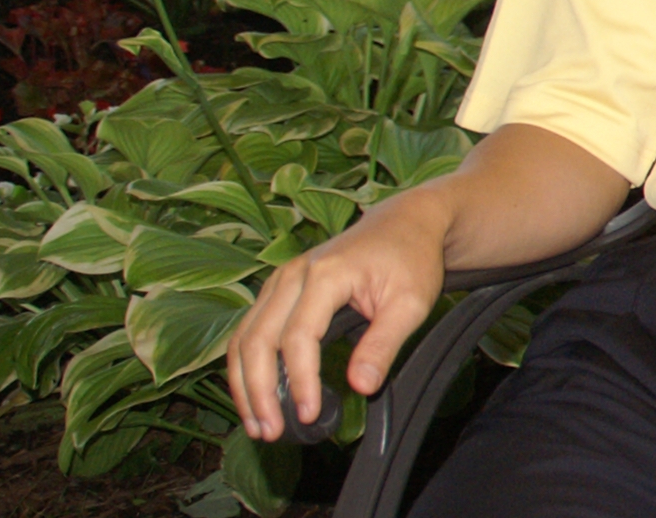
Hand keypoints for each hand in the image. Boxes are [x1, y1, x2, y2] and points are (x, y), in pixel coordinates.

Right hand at [226, 187, 448, 441]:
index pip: (299, 337)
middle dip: (259, 391)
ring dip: (244, 384)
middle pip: (258, 339)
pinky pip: (248, 330)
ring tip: (257, 425)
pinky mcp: (278, 290)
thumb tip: (359, 387)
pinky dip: (245, 367)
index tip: (310, 416)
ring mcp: (281, 280)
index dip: (300, 381)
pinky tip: (255, 398)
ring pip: (244, 337)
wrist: (405, 222)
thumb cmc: (411, 259)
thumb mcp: (411, 302)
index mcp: (326, 273)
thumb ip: (384, 344)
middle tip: (270, 432)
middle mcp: (293, 274)